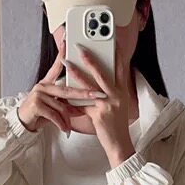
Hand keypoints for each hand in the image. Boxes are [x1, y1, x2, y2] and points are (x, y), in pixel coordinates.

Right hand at [17, 51, 104, 134]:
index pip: (57, 66)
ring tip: (70, 126)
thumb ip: (65, 101)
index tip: (67, 41)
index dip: (62, 53)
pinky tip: (65, 129)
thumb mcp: (53, 105)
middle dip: (83, 93)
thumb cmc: (40, 113)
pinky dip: (61, 124)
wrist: (23, 123)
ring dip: (68, 118)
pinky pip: (54, 115)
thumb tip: (81, 104)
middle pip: (67, 89)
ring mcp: (39, 95)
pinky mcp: (36, 105)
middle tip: (96, 95)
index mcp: (48, 83)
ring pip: (61, 106)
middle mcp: (43, 86)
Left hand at [63, 46, 137, 167]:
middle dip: (91, 59)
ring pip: (91, 86)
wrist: (119, 144)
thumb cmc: (116, 124)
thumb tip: (98, 80)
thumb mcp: (117, 104)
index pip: (120, 67)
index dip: (115, 52)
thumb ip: (109, 91)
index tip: (109, 40)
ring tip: (66, 63)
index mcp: (122, 91)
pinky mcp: (99, 115)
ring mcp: (108, 105)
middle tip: (80, 47)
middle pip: (104, 73)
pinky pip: (82, 105)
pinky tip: (62, 93)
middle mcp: (117, 96)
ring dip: (77, 73)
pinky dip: (71, 100)